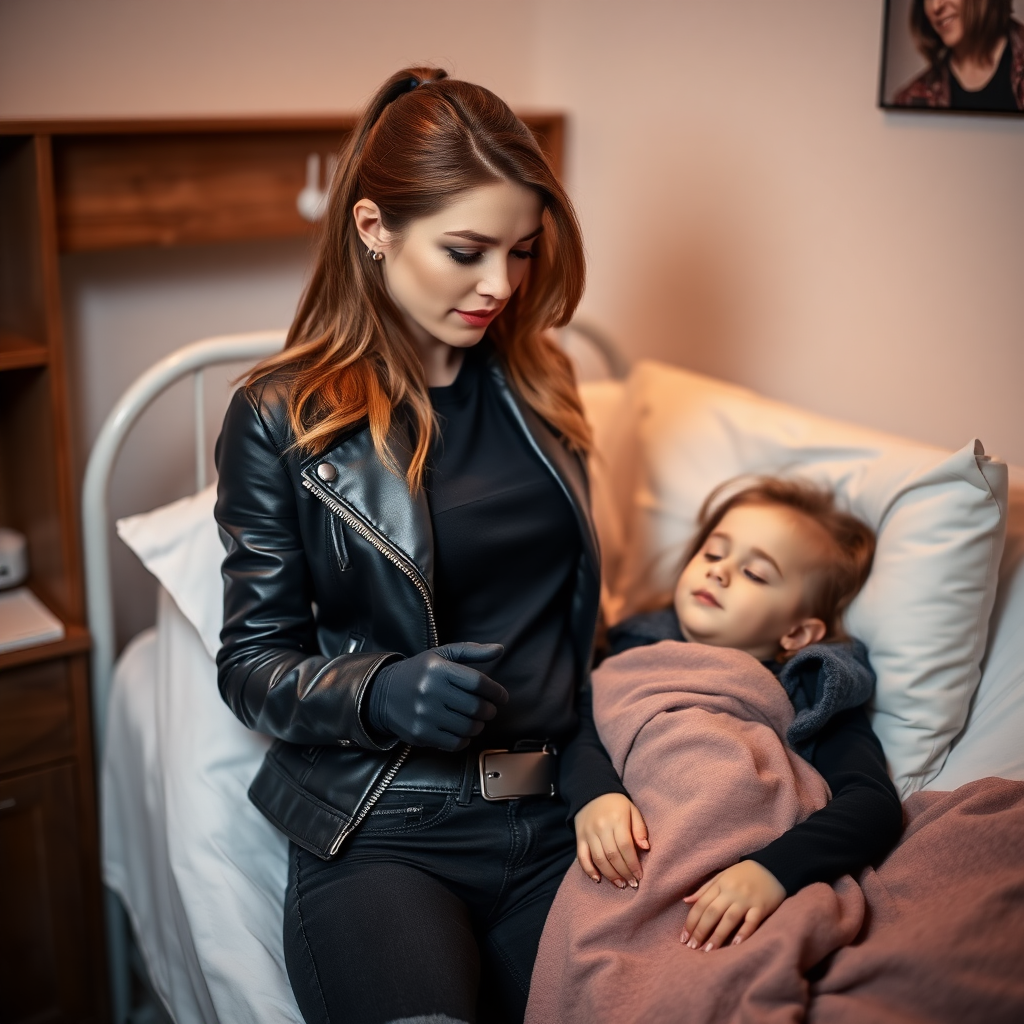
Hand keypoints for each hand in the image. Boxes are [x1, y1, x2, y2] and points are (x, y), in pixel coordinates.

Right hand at [368, 642, 506, 750]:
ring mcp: (424, 714)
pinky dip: (465, 739)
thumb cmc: (419, 672)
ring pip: (468, 727)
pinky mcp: (420, 734)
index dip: (496, 691)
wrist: (382, 694)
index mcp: (437, 669)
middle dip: (489, 710)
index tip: (502, 697)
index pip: (478, 682)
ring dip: (479, 725)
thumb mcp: (442, 655)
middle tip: (489, 709)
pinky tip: (461, 731)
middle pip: (476, 707)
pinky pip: (455, 743)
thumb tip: (500, 649)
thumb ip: (472, 651)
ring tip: (475, 719)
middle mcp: (430, 691)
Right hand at [574, 793, 648, 888]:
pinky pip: (582, 857)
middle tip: (632, 883)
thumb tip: (645, 848)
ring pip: (599, 859)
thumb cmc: (616, 805)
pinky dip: (589, 870)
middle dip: (624, 872)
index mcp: (617, 820)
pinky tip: (598, 879)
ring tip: (620, 884)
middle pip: (612, 855)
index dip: (633, 864)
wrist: (592, 792)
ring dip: (610, 875)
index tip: (640, 876)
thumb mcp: (632, 810)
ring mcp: (589, 833)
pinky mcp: (580, 838)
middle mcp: (601, 827)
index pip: (625, 846)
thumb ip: (640, 828)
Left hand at [681, 860, 785, 950]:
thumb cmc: (744, 874)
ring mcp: (747, 900)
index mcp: (720, 884)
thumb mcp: (722, 876)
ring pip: (729, 919)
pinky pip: (751, 922)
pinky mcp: (761, 907)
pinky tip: (735, 944)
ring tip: (708, 950)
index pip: (701, 904)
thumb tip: (686, 901)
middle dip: (700, 931)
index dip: (691, 921)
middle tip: (692, 947)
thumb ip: (704, 889)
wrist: (773, 867)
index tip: (683, 937)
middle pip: (712, 913)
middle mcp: (731, 892)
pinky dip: (743, 933)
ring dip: (717, 936)